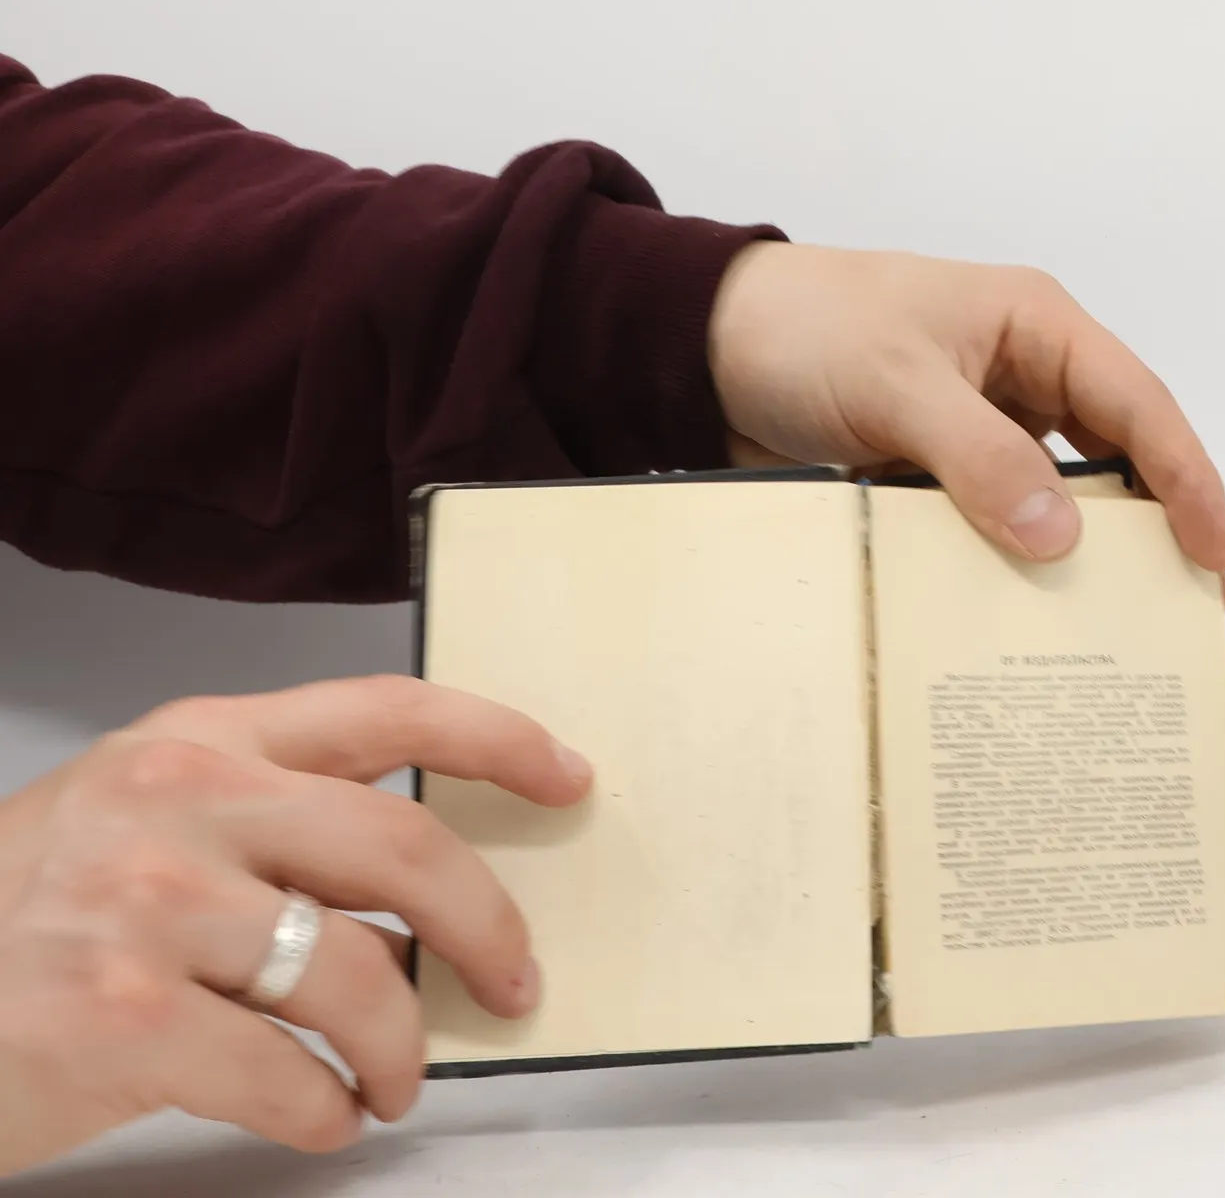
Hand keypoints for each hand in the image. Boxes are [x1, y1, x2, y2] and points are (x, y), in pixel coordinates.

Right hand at [0, 677, 590, 1174]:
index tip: (567, 778)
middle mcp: (182, 802)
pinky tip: (320, 1116)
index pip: (389, 710)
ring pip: (356, 975)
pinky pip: (285, 1077)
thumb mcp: (142, 822)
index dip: (498, 741)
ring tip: (393, 1079)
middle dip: (487, 924)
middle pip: (402, 847)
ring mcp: (149, 910)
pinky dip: (325, 1110)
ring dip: (401, 1045)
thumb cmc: (18, 914)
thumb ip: (272, 831)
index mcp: (204, 740)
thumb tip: (418, 911)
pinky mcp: (121, 1022)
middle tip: (516, 980)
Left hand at [709, 244, 1224, 572]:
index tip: (1216, 551)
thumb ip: (978, 455)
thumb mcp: (896, 382)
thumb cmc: (806, 328)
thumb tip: (1061, 541)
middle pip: (1115, 454)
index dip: (1187, 476)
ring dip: (1082, 555)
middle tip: (1187, 610)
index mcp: (1035, 325)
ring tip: (1120, 630)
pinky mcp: (933, 470)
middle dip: (1155, 526)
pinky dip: (1012, 566)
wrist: (699, 344)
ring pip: (1056, 497)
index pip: (1137, 402)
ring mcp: (979, 426)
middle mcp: (1022, 375)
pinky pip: (992, 522)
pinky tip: (1024, 621)